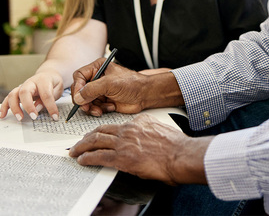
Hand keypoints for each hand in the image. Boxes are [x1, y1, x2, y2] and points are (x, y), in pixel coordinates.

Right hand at [0, 71, 63, 120]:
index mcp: (43, 80)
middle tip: (34, 117)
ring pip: (13, 95)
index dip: (50, 106)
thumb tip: (37, 108)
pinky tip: (3, 115)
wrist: (48, 74)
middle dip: (28, 106)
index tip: (54, 116)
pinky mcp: (17, 92)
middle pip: (25, 92)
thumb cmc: (52, 82)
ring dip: (15, 108)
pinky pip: (8, 98)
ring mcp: (22, 87)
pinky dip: (4, 107)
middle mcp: (30, 82)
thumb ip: (50, 97)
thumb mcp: (57, 88)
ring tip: (20, 118)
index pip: (46, 94)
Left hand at [69, 113, 211, 184]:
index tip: (99, 134)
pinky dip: (87, 158)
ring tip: (74, 151)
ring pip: (96, 141)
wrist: (179, 154)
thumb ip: (148, 131)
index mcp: (138, 122)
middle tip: (80, 141)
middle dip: (87, 136)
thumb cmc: (174, 145)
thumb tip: (143, 139)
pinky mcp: (122, 158)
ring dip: (82, 146)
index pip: (116, 124)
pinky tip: (82, 160)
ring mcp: (124, 143)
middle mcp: (129, 130)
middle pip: (101, 130)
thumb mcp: (160, 129)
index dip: (104, 130)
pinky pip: (99, 156)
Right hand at [72, 59, 146, 115]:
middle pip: (80, 90)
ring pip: (86, 101)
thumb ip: (92, 89)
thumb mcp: (110, 84)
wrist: (144, 95)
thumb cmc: (132, 83)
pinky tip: (111, 107)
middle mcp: (97, 78)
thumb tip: (78, 98)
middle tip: (88, 107)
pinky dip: (100, 109)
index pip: (79, 76)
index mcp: (98, 67)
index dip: (77, 87)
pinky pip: (94, 107)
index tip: (79, 98)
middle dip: (84, 100)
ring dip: (92, 107)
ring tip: (101, 109)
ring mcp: (100, 90)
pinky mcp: (104, 100)